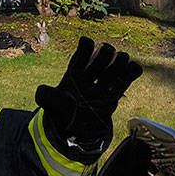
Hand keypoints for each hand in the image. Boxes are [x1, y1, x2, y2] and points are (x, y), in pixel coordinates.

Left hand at [35, 36, 142, 155]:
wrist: (74, 132)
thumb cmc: (61, 113)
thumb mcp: (51, 105)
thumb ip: (46, 97)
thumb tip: (40, 90)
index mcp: (74, 74)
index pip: (81, 55)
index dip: (85, 48)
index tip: (87, 43)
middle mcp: (90, 76)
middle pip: (100, 58)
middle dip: (105, 53)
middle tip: (107, 52)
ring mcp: (102, 85)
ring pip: (114, 67)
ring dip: (120, 61)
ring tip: (122, 59)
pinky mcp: (113, 96)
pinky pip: (125, 82)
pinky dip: (131, 72)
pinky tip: (134, 68)